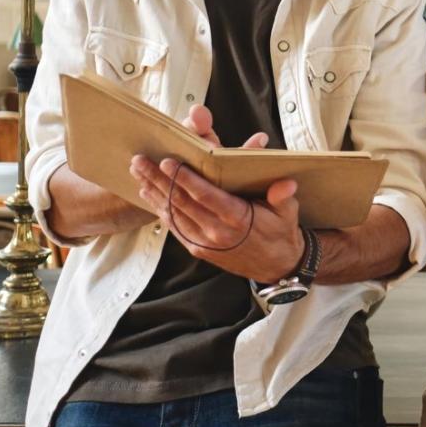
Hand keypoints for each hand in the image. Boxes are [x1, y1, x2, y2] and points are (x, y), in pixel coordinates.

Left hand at [128, 105, 295, 281]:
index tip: (166, 162)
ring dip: (153, 192)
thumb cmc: (280, 232)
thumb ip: (283, 197)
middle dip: (158, 179)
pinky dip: (160, 210)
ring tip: (137, 172)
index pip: (204, 195)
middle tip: (139, 160)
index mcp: (236, 218)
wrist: (276, 265)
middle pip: (181, 201)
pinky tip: (149, 195)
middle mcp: (216, 231)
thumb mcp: (287, 212)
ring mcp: (205, 242)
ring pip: (173, 214)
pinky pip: (175, 227)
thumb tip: (286, 184)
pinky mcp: (198, 249)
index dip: (184, 178)